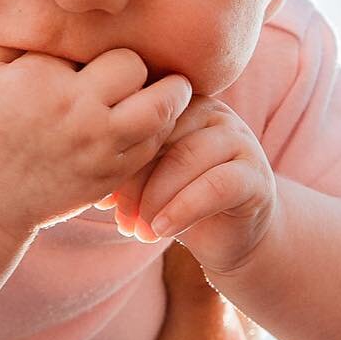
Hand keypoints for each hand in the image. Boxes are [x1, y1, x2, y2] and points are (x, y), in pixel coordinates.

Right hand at [0, 38, 192, 239]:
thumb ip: (8, 35)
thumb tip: (44, 2)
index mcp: (44, 79)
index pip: (98, 43)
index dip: (101, 43)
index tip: (93, 51)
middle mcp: (78, 114)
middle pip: (136, 70)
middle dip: (132, 66)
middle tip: (127, 68)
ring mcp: (97, 150)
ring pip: (160, 112)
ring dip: (167, 96)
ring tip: (168, 87)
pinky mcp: (107, 178)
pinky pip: (153, 148)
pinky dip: (159, 130)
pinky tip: (150, 120)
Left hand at [98, 96, 277, 273]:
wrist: (231, 236)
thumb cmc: (179, 201)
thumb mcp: (147, 178)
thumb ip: (124, 164)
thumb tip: (84, 178)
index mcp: (181, 103)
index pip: (142, 116)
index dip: (115, 156)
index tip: (101, 197)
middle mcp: (213, 112)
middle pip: (162, 134)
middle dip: (134, 180)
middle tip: (119, 217)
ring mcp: (239, 140)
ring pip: (186, 158)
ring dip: (155, 200)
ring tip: (137, 230)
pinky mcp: (256, 176)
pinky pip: (217, 185)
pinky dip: (183, 210)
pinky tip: (160, 232)